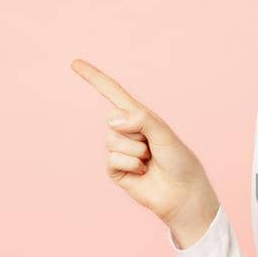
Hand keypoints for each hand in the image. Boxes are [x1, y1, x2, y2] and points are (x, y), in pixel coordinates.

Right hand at [70, 58, 220, 240]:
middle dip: (136, 132)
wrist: (182, 193)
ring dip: (136, 151)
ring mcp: (119, 150)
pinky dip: (130, 165)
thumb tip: (112, 120)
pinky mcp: (115, 169)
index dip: (95, 78)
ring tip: (149, 161)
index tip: (75, 63)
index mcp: (140, 116)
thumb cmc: (179, 161)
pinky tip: (142, 172)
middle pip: (113, 120)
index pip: (113, 93)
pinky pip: (113, 159)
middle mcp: (127, 130)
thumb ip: (140, 119)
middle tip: (153, 147)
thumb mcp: (163, 133)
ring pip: (113, 140)